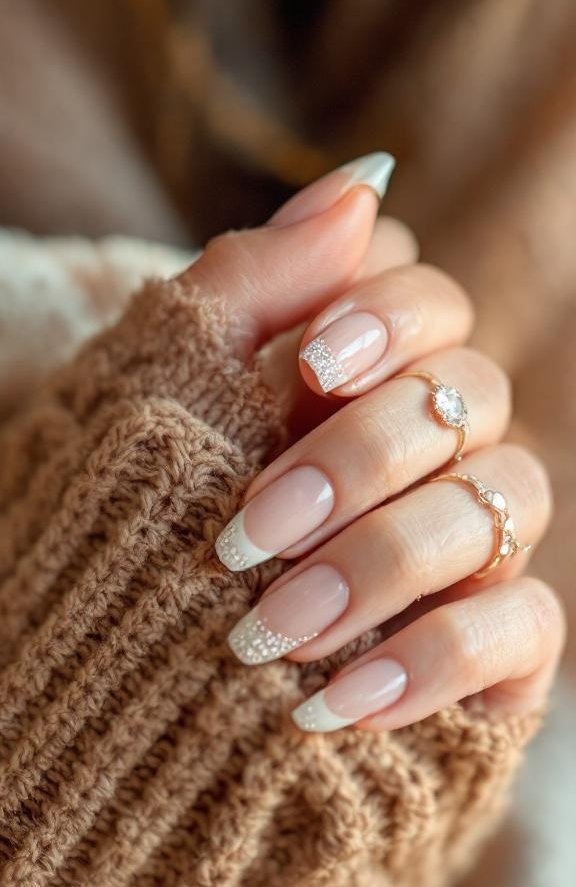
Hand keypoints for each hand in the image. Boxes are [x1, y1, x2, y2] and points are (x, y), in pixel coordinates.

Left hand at [187, 153, 563, 732]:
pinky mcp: (495, 642)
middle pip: (469, 397)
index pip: (432, 304)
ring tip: (273, 633)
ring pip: (506, 503)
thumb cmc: (149, 517)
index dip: (391, 318)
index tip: (314, 363)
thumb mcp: (171, 387)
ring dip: (387, 563)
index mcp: (365, 379)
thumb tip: (365, 182)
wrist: (128, 673)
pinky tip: (339, 703)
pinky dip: (438, 658)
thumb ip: (256, 281)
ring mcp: (474, 540)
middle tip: (255, 530)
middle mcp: (436, 445)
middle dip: (363, 457)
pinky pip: (523, 627)